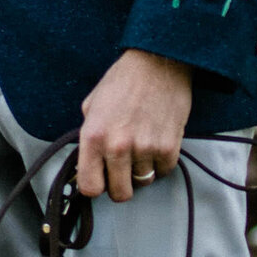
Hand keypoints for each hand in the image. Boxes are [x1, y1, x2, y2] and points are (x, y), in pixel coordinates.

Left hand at [74, 51, 192, 201]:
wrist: (158, 62)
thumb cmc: (125, 80)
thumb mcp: (92, 105)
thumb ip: (89, 136)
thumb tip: (88, 162)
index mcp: (94, 136)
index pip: (90, 187)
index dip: (95, 186)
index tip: (100, 180)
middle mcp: (117, 146)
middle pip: (120, 193)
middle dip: (122, 183)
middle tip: (124, 167)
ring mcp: (144, 148)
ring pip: (143, 182)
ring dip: (142, 169)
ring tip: (141, 144)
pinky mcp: (168, 147)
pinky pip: (163, 171)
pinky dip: (161, 162)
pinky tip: (156, 141)